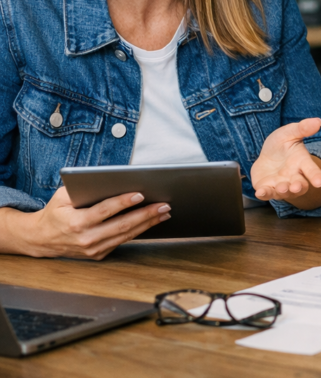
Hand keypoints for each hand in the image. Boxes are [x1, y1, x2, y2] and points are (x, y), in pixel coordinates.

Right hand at [9, 186, 169, 258]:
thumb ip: (82, 190)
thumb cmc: (55, 213)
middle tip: (164, 205)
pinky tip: (151, 222)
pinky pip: (122, 241)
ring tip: (163, 213)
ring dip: (147, 224)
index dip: (123, 202)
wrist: (41, 240)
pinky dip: (138, 231)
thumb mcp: (61, 197)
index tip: (140, 194)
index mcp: (76, 223)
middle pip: (121, 226)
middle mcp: (86, 239)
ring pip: (125, 236)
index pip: (105, 211)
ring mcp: (93, 249)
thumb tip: (109, 181)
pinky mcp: (98, 255)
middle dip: (146, 214)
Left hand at [250, 118, 320, 201]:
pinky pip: (267, 194)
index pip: (311, 170)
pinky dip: (265, 194)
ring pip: (285, 192)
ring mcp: (281, 184)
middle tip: (296, 186)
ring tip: (282, 187)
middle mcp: (294, 176)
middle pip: (300, 185)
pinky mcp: (268, 188)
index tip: (320, 182)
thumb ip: (302, 128)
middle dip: (299, 187)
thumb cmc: (282, 145)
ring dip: (283, 191)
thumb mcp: (290, 133)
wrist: (268, 156)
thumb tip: (317, 121)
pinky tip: (260, 192)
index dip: (316, 176)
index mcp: (302, 162)